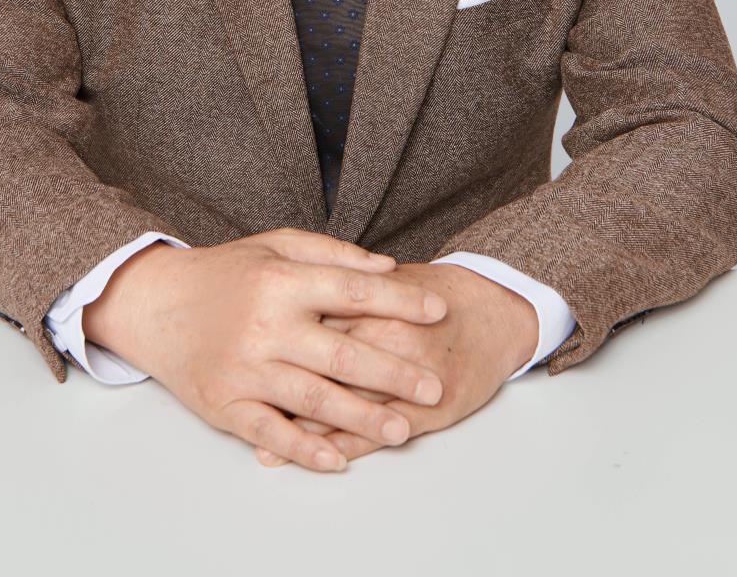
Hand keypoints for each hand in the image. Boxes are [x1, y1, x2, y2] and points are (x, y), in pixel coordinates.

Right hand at [81, 227, 450, 473]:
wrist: (156, 305)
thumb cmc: (225, 273)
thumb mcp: (275, 245)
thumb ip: (334, 255)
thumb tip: (388, 267)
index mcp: (281, 281)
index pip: (352, 291)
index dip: (399, 301)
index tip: (438, 311)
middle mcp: (265, 325)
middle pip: (340, 353)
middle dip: (392, 373)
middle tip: (434, 388)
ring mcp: (245, 368)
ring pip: (312, 399)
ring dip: (360, 418)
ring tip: (401, 431)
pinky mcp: (225, 404)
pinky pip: (270, 432)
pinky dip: (303, 450)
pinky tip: (337, 460)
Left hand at [253, 262, 539, 467]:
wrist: (496, 315)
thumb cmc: (436, 296)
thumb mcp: (390, 276)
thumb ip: (346, 279)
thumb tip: (296, 284)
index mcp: (374, 303)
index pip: (317, 321)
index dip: (279, 337)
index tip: (240, 346)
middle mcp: (387, 341)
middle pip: (323, 365)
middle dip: (282, 384)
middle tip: (244, 397)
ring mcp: (405, 382)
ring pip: (346, 407)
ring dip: (303, 428)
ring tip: (266, 446)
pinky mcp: (423, 414)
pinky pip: (375, 436)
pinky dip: (340, 449)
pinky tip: (313, 459)